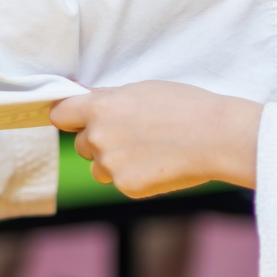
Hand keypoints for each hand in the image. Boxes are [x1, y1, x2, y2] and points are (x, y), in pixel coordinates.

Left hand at [51, 82, 262, 197]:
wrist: (216, 136)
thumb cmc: (186, 105)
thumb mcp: (143, 89)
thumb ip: (110, 98)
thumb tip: (88, 100)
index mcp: (99, 107)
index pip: (60, 115)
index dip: (69, 118)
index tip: (77, 121)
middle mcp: (98, 136)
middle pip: (81, 145)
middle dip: (100, 142)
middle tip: (134, 136)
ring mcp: (111, 164)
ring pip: (99, 168)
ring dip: (115, 163)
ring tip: (149, 151)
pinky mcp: (127, 186)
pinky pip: (121, 183)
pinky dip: (135, 177)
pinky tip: (160, 165)